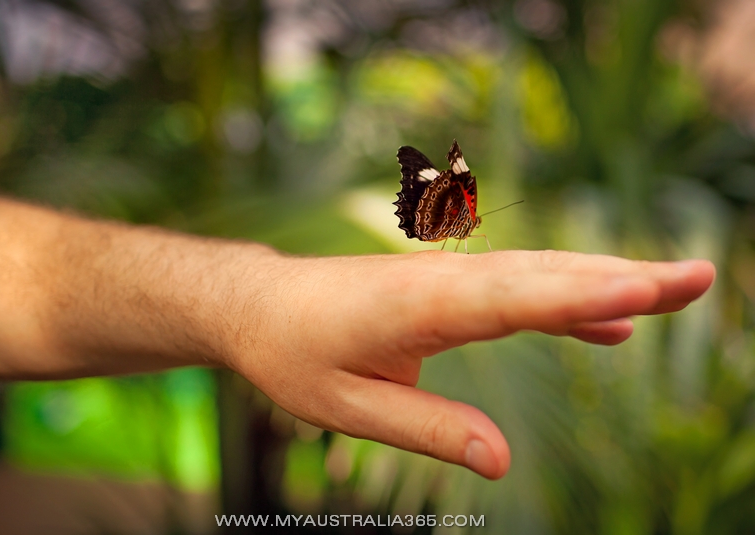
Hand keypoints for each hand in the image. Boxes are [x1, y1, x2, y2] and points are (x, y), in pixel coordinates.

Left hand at [226, 250, 714, 478]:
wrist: (258, 303)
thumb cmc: (293, 353)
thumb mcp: (347, 406)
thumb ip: (425, 429)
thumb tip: (500, 462)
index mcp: (416, 307)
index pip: (511, 300)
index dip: (578, 298)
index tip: (642, 295)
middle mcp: (442, 281)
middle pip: (541, 277)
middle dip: (621, 278)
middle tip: (696, 279)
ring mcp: (447, 278)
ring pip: (538, 276)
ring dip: (606, 280)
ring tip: (673, 290)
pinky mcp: (447, 288)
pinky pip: (519, 292)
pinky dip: (567, 304)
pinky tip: (609, 326)